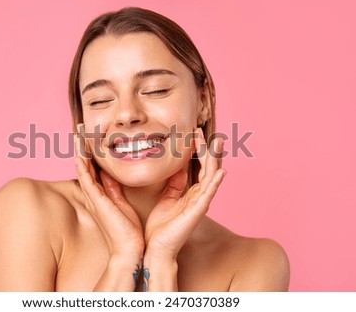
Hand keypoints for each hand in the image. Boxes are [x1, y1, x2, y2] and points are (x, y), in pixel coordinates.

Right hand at [74, 130, 143, 258]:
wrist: (130, 249)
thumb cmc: (128, 230)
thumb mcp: (122, 203)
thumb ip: (115, 188)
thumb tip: (110, 175)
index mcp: (101, 194)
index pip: (93, 169)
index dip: (89, 153)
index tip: (89, 137)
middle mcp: (94, 195)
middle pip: (84, 167)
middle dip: (81, 148)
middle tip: (80, 131)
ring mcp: (94, 198)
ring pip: (83, 170)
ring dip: (79, 153)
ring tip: (77, 136)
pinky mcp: (97, 202)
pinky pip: (86, 181)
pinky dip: (82, 168)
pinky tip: (79, 155)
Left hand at [144, 128, 226, 259]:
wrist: (157, 247)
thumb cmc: (162, 226)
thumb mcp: (167, 198)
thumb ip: (174, 183)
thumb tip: (178, 168)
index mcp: (191, 193)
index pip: (198, 167)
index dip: (197, 150)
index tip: (193, 133)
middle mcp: (199, 196)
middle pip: (207, 168)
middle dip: (208, 149)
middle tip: (207, 131)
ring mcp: (200, 203)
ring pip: (210, 176)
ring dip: (214, 158)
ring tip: (217, 142)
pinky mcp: (198, 211)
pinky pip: (209, 194)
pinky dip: (215, 182)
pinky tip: (221, 171)